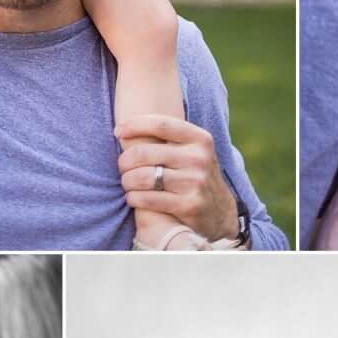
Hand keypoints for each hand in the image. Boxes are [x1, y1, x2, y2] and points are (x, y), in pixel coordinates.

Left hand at [115, 114, 239, 243]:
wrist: (220, 212)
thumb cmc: (195, 175)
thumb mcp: (193, 151)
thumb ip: (169, 138)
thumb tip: (125, 128)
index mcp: (200, 139)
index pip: (161, 124)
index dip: (134, 125)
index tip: (118, 131)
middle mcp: (199, 158)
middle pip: (145, 152)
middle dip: (125, 161)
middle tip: (122, 167)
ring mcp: (195, 182)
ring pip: (143, 177)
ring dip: (127, 181)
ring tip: (127, 183)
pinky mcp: (189, 205)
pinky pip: (148, 199)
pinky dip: (134, 198)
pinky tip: (133, 198)